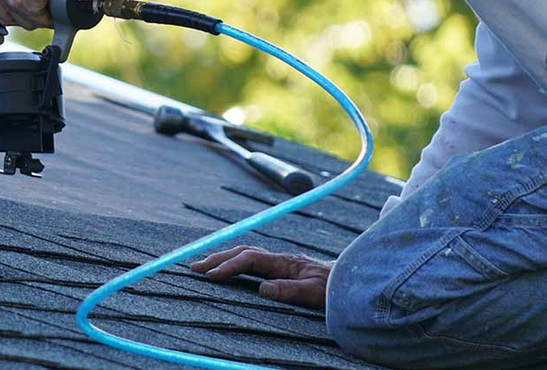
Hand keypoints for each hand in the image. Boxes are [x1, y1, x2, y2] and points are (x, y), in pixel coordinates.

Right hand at [190, 246, 332, 309]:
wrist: (352, 281)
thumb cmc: (335, 289)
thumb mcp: (314, 293)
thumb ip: (290, 290)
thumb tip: (263, 289)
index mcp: (284, 262)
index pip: (249, 260)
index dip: (229, 266)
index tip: (210, 276)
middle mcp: (279, 258)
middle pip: (242, 252)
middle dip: (217, 258)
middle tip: (194, 267)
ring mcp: (280, 262)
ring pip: (246, 254)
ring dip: (224, 258)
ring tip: (204, 266)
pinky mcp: (281, 267)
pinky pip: (252, 261)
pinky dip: (235, 262)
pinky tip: (228, 269)